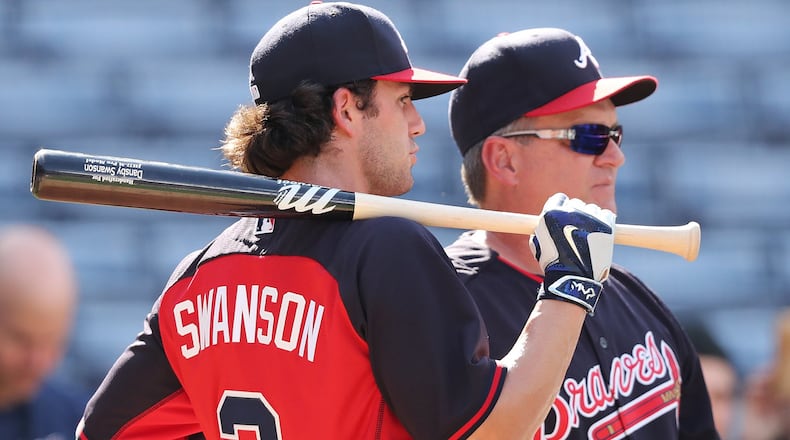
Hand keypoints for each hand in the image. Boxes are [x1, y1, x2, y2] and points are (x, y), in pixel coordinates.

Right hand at [529, 193, 614, 313]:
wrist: (573, 277)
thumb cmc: (553, 262)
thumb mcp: (537, 243)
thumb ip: (540, 227)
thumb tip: (543, 221)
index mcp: (552, 212)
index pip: (560, 199)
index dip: (562, 208)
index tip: (564, 218)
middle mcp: (571, 210)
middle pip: (576, 204)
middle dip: (575, 215)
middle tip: (576, 230)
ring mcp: (590, 217)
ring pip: (592, 209)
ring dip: (590, 219)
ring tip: (587, 236)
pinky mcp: (606, 224)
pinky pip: (607, 214)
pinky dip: (604, 222)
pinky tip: (599, 234)